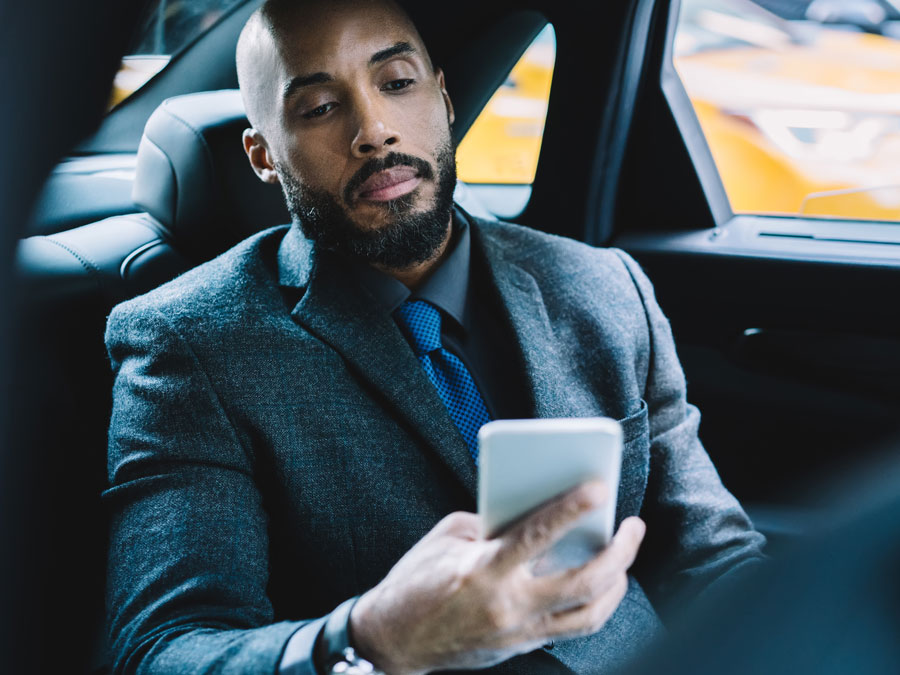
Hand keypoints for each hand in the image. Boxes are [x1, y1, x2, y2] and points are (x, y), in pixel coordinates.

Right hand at [349, 481, 645, 673]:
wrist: (392, 641)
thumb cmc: (415, 580)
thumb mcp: (449, 538)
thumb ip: (494, 524)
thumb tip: (536, 511)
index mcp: (483, 570)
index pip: (537, 535)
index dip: (571, 509)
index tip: (599, 486)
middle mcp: (507, 605)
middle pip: (584, 583)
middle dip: (619, 553)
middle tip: (632, 526)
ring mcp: (518, 632)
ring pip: (589, 615)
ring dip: (617, 583)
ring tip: (623, 557)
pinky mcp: (521, 647)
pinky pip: (571, 628)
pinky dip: (594, 604)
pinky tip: (600, 582)